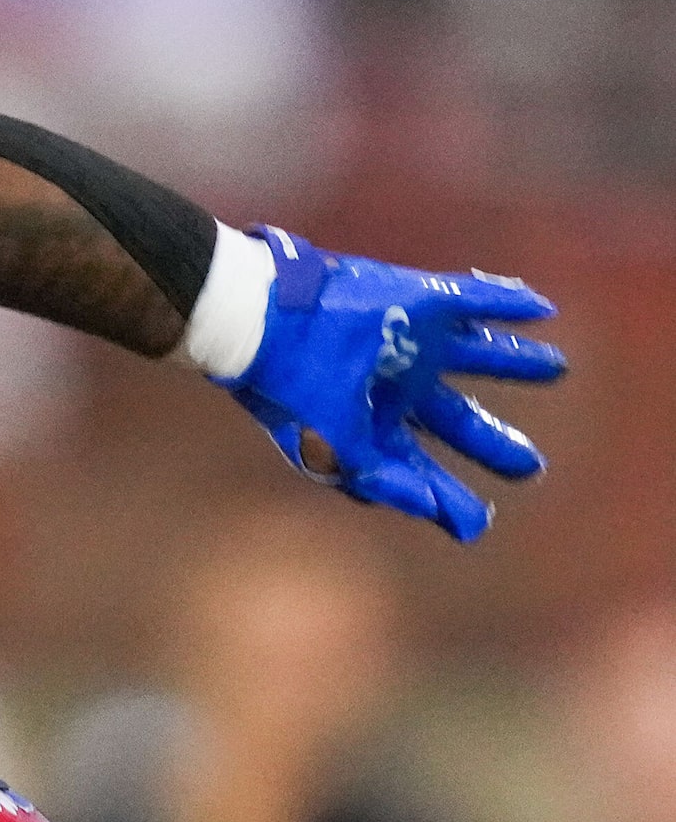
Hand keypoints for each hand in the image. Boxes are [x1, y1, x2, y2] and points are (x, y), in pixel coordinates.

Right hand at [219, 228, 564, 540]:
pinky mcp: (421, 298)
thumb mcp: (335, 452)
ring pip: (478, 357)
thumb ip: (390, 484)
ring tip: (556, 368)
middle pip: (459, 421)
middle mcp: (397, 389)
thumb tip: (447, 517)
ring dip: (517, 364)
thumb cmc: (292, 391)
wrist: (264, 321)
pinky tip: (541, 309)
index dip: (451, 496)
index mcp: (373, 427)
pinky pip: (477, 301)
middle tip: (531, 469)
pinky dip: (511, 306)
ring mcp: (411, 343)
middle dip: (494, 444)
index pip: (423, 468)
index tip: (480, 523)